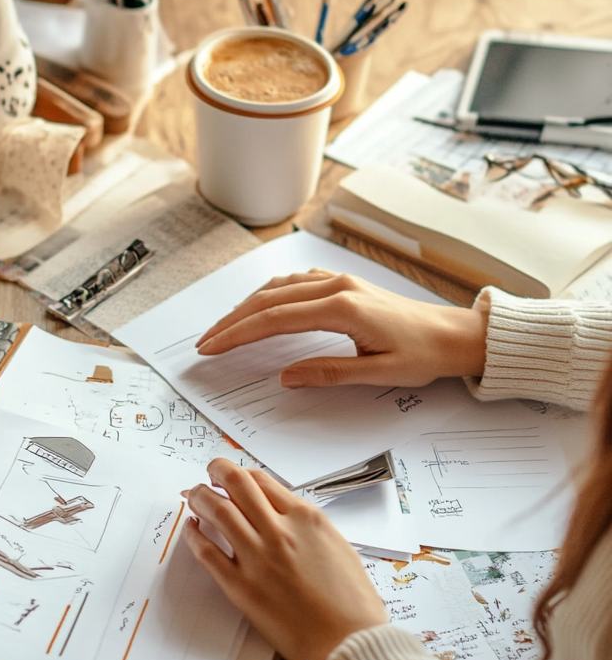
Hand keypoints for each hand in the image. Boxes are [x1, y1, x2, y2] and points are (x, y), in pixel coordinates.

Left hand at [182, 458, 386, 659]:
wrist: (350, 645)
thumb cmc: (353, 604)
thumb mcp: (339, 547)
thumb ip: (308, 527)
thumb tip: (284, 515)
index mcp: (305, 519)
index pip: (262, 480)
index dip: (242, 474)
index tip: (233, 478)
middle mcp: (279, 532)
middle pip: (235, 483)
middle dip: (216, 471)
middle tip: (209, 473)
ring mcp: (257, 558)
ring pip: (216, 510)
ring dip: (200, 497)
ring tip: (194, 495)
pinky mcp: (240, 587)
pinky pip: (207, 552)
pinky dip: (193, 535)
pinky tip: (191, 528)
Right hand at [195, 269, 485, 387]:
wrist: (454, 334)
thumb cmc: (423, 355)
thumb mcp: (377, 372)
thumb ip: (327, 373)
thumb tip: (284, 377)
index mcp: (340, 308)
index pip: (273, 319)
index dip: (237, 334)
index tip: (212, 349)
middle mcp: (334, 287)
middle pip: (267, 300)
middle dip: (231, 322)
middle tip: (205, 343)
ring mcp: (337, 281)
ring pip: (277, 288)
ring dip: (246, 307)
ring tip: (224, 329)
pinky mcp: (341, 284)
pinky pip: (293, 284)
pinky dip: (268, 295)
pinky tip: (259, 307)